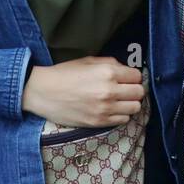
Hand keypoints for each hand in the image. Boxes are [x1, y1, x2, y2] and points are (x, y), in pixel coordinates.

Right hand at [23, 56, 143, 127]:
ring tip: (119, 101)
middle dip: (134, 90)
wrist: (43, 92)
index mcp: (107, 72)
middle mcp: (109, 90)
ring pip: (135, 108)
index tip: (127, 78)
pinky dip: (121, 115)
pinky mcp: (99, 122)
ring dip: (129, 104)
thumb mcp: (88, 61)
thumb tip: (125, 69)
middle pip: (139, 93)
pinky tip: (111, 110)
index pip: (137, 76)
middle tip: (125, 90)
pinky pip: (123, 120)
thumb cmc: (64, 74)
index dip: (133, 77)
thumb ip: (110, 63)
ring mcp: (105, 108)